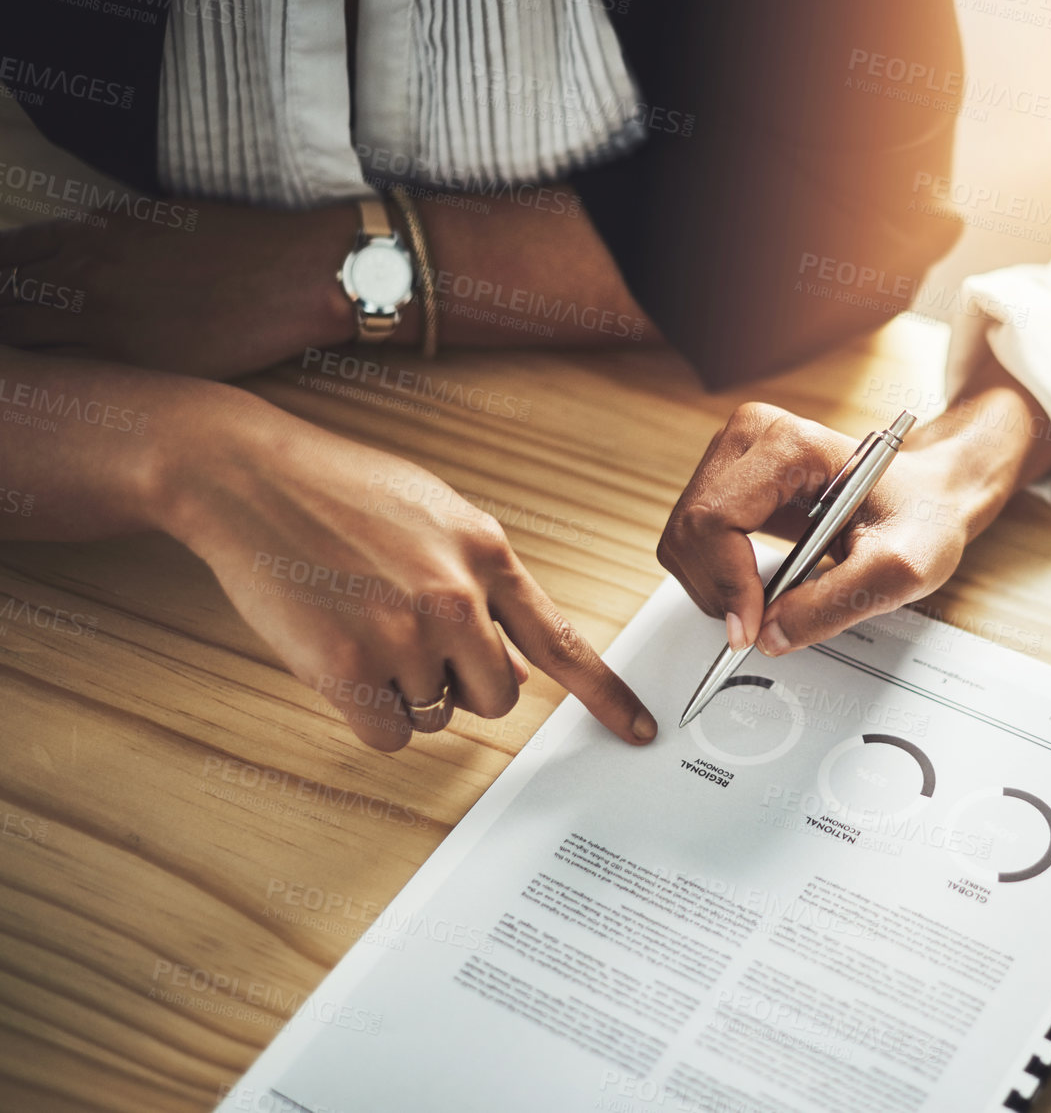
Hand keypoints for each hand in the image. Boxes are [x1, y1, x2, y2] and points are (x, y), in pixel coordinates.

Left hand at [0, 203, 351, 378]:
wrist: (297, 274)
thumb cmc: (240, 243)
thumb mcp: (154, 219)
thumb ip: (98, 238)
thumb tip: (66, 256)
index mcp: (84, 236)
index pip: (3, 259)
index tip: (5, 300)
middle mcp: (82, 278)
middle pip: (2, 305)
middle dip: (2, 321)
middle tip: (12, 340)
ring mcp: (104, 326)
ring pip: (21, 348)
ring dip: (18, 359)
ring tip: (24, 385)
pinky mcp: (137, 368)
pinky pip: (68, 383)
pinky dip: (51, 388)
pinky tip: (50, 400)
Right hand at [162, 396, 654, 749]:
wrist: (250, 477)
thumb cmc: (344, 494)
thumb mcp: (439, 521)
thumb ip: (485, 588)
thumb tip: (517, 662)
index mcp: (488, 555)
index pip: (562, 640)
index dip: (604, 694)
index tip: (637, 730)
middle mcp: (456, 598)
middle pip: (499, 696)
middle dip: (465, 684)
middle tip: (414, 642)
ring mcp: (403, 635)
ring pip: (438, 717)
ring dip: (408, 693)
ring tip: (365, 629)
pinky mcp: (347, 670)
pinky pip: (389, 734)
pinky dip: (369, 714)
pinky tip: (343, 660)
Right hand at [657, 383, 1050, 656]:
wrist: (926, 496)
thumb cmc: (920, 516)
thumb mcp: (900, 569)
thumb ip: (834, 605)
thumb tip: (767, 636)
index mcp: (792, 445)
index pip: (715, 518)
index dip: (726, 584)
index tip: (751, 630)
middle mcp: (753, 436)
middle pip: (690, 529)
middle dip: (719, 592)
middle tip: (761, 625)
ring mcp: (735, 455)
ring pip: (684, 538)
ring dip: (715, 588)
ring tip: (768, 603)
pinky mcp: (728, 479)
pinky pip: (693, 540)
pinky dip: (717, 579)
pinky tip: (757, 587)